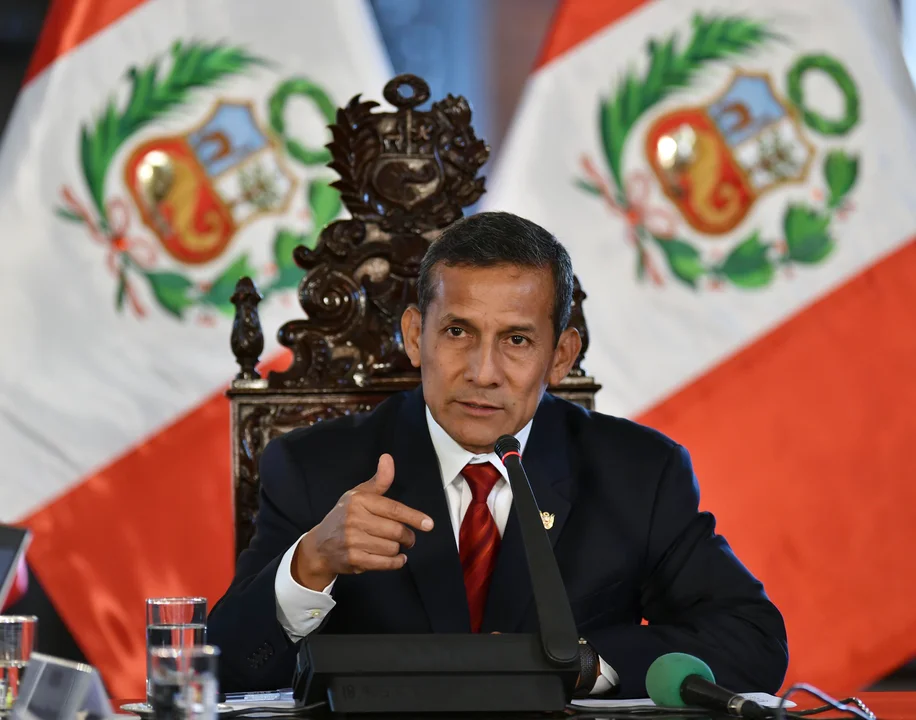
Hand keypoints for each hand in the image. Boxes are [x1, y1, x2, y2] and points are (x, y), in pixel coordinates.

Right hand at [292, 454, 433, 590]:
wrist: (320, 545)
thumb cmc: (345, 516)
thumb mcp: (359, 495)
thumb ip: (379, 481)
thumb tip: (388, 458)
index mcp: (359, 501)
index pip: (393, 509)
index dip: (413, 517)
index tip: (428, 524)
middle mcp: (355, 519)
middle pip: (396, 530)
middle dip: (408, 536)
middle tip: (408, 538)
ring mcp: (353, 541)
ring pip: (392, 547)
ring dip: (398, 549)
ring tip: (395, 546)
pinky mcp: (353, 559)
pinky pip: (384, 563)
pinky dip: (395, 562)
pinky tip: (397, 558)